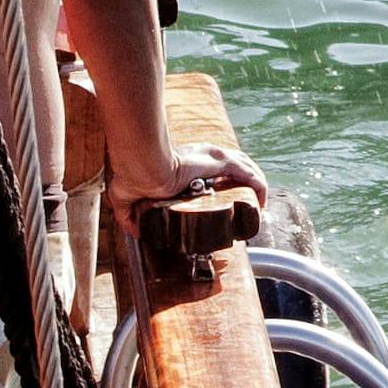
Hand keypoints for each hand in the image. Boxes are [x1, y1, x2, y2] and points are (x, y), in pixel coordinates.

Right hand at [135, 143, 264, 207]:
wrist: (140, 165)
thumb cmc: (132, 174)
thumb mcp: (126, 198)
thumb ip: (129, 216)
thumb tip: (134, 232)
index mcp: (188, 162)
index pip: (215, 169)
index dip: (224, 183)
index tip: (226, 201)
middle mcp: (205, 154)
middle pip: (236, 165)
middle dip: (245, 184)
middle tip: (248, 205)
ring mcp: (214, 156)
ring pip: (247, 168)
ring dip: (255, 186)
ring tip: (258, 206)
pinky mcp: (220, 161)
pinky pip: (248, 174)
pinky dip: (258, 187)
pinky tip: (261, 202)